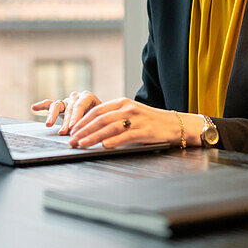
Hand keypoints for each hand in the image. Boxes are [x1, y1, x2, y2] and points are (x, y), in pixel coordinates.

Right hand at [31, 90, 101, 134]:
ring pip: (57, 105)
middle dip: (66, 121)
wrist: (102, 115)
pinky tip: (34, 108)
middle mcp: (76, 97)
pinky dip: (42, 106)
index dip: (76, 116)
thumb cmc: (102, 118)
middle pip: (69, 107)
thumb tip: (92, 134)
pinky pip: (49, 104)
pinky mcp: (60, 106)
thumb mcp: (102, 118)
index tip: (73, 127)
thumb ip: (96, 122)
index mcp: (88, 97)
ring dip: (53, 116)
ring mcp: (67, 101)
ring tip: (48, 125)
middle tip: (64, 132)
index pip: (80, 104)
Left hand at [66, 98, 204, 149]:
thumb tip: (92, 128)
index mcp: (122, 102)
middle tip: (72, 140)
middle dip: (83, 130)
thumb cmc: (150, 121)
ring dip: (93, 137)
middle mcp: (128, 108)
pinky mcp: (145, 131)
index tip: (71, 131)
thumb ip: (114, 117)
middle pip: (100, 119)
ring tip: (82, 144)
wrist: (175, 124)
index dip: (82, 121)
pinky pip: (126, 135)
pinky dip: (114, 141)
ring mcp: (136, 119)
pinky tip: (104, 146)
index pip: (96, 111)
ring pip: (109, 127)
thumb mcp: (131, 113)